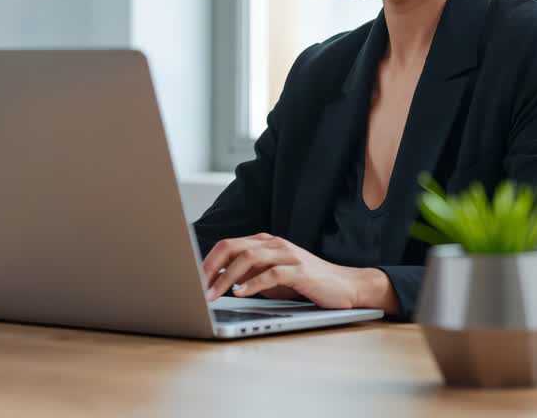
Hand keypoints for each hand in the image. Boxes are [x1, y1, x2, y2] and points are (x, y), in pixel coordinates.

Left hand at [200, 233, 387, 309]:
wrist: (345, 286)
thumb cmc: (305, 283)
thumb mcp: (270, 278)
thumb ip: (246, 275)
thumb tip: (214, 281)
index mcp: (264, 242)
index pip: (228, 245)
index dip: (207, 261)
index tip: (191, 279)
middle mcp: (274, 244)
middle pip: (234, 247)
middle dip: (211, 266)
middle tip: (196, 286)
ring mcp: (288, 255)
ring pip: (249, 258)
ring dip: (227, 278)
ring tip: (213, 294)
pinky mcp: (300, 270)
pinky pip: (271, 274)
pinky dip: (253, 284)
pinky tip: (240, 294)